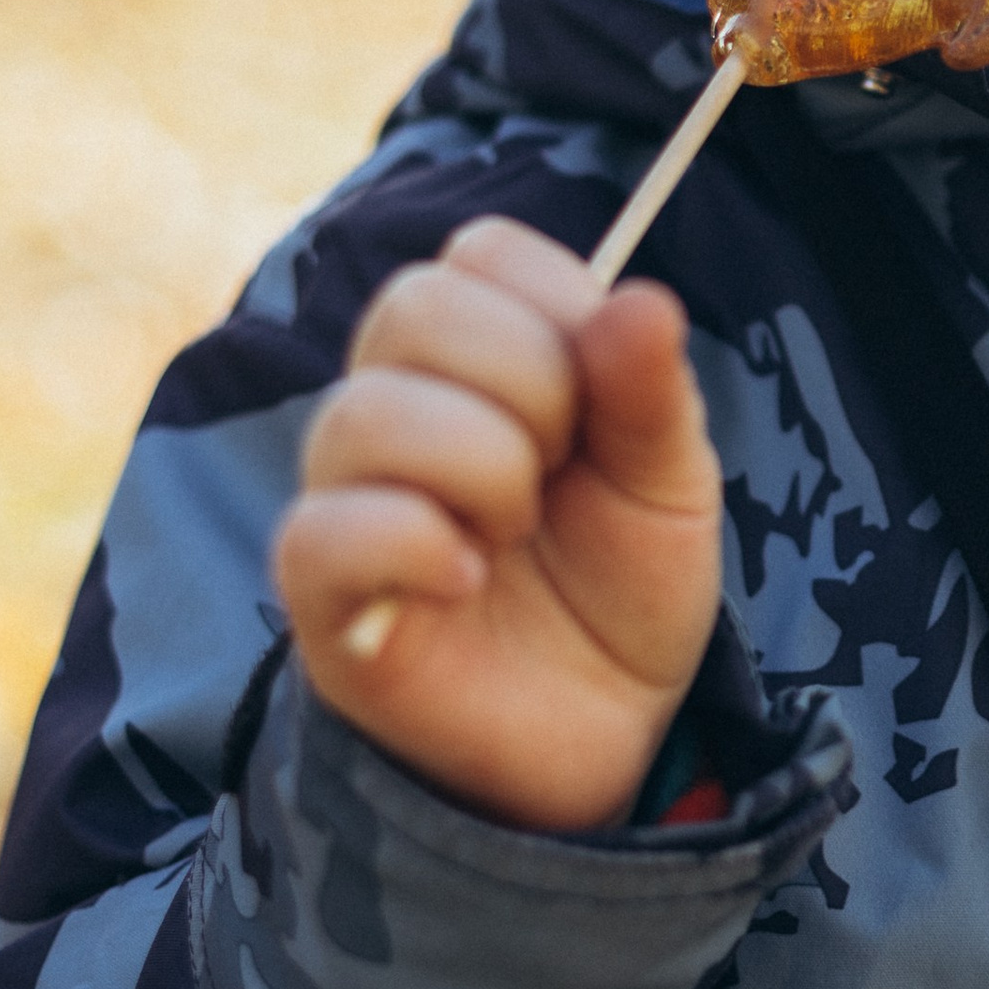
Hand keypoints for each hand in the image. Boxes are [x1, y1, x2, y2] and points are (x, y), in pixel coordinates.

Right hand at [274, 218, 722, 833]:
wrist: (602, 735)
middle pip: (413, 308)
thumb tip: (640, 300)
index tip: (601, 403)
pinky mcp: (319, 592)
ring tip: (514, 536)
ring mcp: (345, 495)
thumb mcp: (669, 486)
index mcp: (477, 357)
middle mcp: (394, 406)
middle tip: (562, 473)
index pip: (480, 252)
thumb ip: (651, 393)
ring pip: (364, 414)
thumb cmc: (620, 590)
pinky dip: (414, 544)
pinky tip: (468, 581)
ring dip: (481, 470)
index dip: (559, 308)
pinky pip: (324, 530)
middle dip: (528, 384)